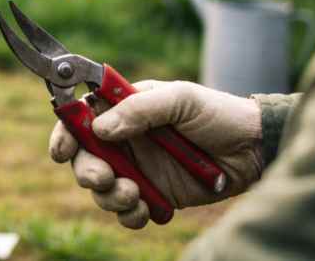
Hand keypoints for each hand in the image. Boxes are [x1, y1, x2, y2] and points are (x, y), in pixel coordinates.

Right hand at [49, 80, 263, 228]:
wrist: (252, 150)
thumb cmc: (217, 114)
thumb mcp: (180, 99)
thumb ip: (139, 110)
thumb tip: (100, 128)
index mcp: (124, 109)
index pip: (82, 117)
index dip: (65, 132)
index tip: (61, 150)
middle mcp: (125, 140)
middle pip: (84, 157)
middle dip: (86, 170)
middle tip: (104, 178)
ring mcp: (139, 169)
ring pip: (102, 189)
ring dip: (109, 196)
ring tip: (135, 194)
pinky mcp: (154, 196)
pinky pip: (127, 212)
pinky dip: (129, 216)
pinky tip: (146, 210)